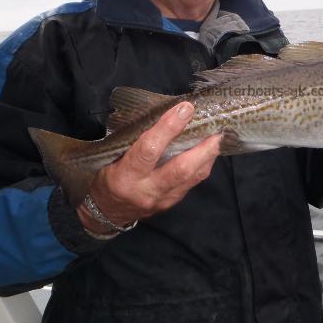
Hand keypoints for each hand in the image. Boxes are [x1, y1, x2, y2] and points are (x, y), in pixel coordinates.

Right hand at [77, 102, 221, 232]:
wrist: (104, 213)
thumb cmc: (105, 177)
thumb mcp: (108, 158)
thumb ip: (132, 141)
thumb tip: (161, 114)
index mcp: (125, 176)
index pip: (149, 150)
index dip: (168, 128)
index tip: (184, 109)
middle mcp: (146, 190)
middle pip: (180, 169)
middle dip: (202, 148)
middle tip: (216, 130)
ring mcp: (161, 200)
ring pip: (191, 178)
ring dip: (208, 156)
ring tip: (218, 138)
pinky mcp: (171, 204)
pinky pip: (191, 183)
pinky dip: (202, 166)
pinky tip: (208, 153)